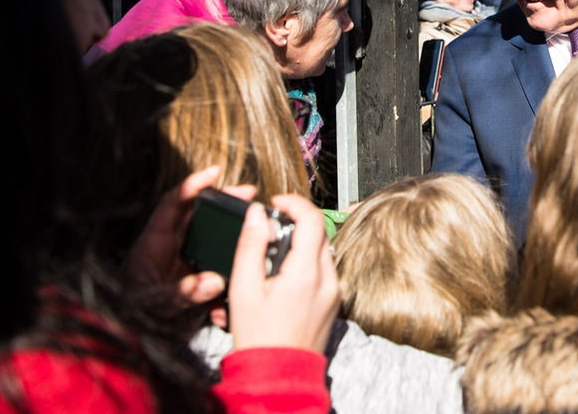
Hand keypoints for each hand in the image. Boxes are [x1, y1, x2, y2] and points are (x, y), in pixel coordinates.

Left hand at [124, 166, 256, 312]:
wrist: (127, 330)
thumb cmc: (132, 311)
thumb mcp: (156, 302)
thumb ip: (183, 292)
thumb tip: (215, 281)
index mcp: (154, 241)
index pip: (173, 203)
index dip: (193, 185)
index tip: (215, 172)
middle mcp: (168, 244)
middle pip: (196, 211)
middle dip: (221, 198)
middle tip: (247, 193)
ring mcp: (180, 255)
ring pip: (206, 228)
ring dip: (227, 219)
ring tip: (251, 213)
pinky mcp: (190, 270)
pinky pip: (210, 252)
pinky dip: (226, 247)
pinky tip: (242, 246)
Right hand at [228, 194, 339, 352]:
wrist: (278, 374)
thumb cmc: (259, 338)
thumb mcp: (244, 288)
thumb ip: (250, 246)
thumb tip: (256, 215)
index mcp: (306, 272)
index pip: (312, 218)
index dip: (293, 203)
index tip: (276, 203)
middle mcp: (327, 279)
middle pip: (318, 232)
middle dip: (294, 224)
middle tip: (267, 234)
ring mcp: (333, 291)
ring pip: (321, 250)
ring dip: (299, 245)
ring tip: (272, 262)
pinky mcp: (333, 301)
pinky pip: (323, 270)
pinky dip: (305, 263)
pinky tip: (283, 279)